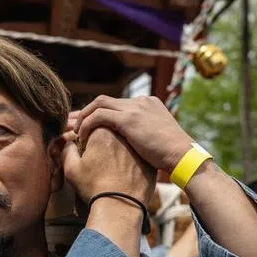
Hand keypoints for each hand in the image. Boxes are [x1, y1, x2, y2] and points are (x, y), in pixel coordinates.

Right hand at [63, 127, 155, 205]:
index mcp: (102, 132)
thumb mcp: (72, 168)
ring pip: (125, 142)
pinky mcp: (148, 160)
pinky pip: (137, 155)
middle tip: (96, 154)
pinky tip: (124, 170)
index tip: (83, 145)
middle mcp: (122, 135)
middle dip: (102, 138)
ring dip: (117, 147)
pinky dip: (131, 159)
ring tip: (110, 164)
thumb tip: (67, 144)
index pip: (92, 123)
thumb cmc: (94, 187)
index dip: (86, 134)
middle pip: (110, 130)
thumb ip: (67, 151)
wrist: (120, 207)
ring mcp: (138, 148)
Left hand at [70, 96, 192, 173]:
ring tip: (75, 132)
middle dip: (86, 113)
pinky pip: (98, 116)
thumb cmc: (173, 155)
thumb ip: (146, 134)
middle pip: (104, 101)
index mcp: (148, 104)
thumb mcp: (159, 138)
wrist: (184, 156)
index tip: (87, 127)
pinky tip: (81, 138)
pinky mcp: (129, 118)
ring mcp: (135, 108)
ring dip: (84, 117)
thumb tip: (135, 145)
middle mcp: (141, 101)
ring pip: (98, 104)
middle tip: (72, 125)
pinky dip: (87, 125)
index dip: (99, 115)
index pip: (116, 104)